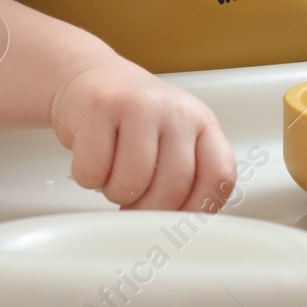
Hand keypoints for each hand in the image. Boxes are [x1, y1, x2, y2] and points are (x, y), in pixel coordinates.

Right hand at [48, 60, 236, 212]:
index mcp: (202, 122)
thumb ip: (186, 176)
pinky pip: (92, 171)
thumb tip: (177, 230)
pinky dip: (87, 177)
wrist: (91, 77)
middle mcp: (176, 110)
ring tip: (113, 170)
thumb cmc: (134, 118)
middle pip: (172, 190)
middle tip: (134, 197)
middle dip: (146, 208)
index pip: (219, 178)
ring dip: (115, 192)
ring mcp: (138, 105)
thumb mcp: (173, 138)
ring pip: (130, 184)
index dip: (198, 209)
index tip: (175, 217)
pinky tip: (93, 155)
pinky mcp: (98, 107)